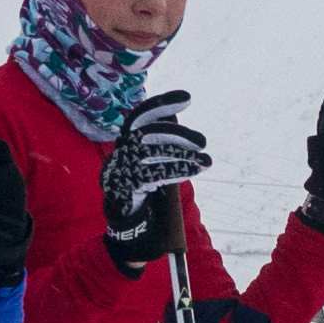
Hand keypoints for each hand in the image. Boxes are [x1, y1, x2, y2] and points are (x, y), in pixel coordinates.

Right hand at [96, 90, 211, 267]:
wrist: (125, 225)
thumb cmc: (143, 189)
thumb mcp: (153, 163)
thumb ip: (162, 144)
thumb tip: (179, 124)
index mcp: (125, 142)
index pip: (140, 116)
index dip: (162, 104)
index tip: (187, 98)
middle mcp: (118, 152)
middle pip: (145, 133)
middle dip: (177, 133)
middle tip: (203, 141)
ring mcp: (118, 170)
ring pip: (149, 153)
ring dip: (181, 155)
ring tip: (205, 161)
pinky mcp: (122, 188)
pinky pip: (150, 174)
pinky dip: (174, 169)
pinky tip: (192, 170)